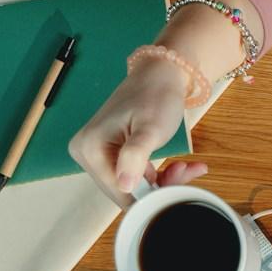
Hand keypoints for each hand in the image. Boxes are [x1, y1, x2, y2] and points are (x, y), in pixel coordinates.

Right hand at [68, 59, 207, 205]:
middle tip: (184, 171)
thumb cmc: (156, 96)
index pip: (118, 191)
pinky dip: (159, 175)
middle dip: (158, 188)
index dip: (149, 196)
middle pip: (124, 190)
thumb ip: (135, 157)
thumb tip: (124, 187)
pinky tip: (180, 166)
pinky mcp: (111, 154)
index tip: (177, 183)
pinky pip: (135, 176)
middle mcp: (86, 153)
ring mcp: (97, 154)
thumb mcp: (150, 129)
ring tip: (185, 167)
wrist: (161, 74)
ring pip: (133, 186)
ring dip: (163, 182)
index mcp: (89, 148)